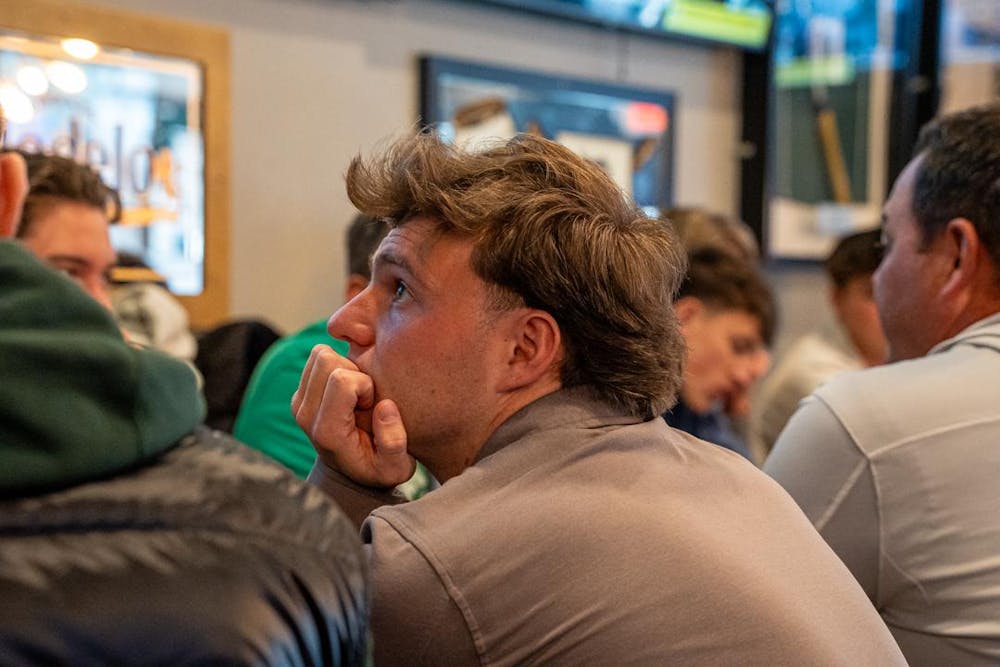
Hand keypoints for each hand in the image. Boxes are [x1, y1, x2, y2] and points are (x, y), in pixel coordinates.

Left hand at [292, 344, 414, 487]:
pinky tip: (348, 388)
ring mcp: (299, 404)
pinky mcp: (300, 394)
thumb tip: (384, 406)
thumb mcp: (397, 468)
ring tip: (357, 393)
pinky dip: (337, 365)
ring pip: (319, 354)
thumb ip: (394, 442)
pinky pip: (317, 359)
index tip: (372, 405)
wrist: (351, 474)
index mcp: (328, 432)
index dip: (365, 384)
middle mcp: (306, 416)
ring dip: (344, 366)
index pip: (341, 380)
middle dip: (353, 370)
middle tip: (364, 396)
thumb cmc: (378, 468)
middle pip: (325, 359)